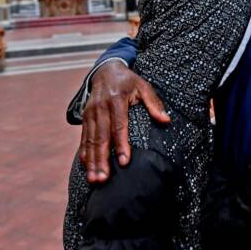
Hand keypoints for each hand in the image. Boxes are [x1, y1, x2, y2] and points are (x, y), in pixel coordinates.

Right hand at [80, 60, 169, 182]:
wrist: (105, 70)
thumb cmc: (128, 81)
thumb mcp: (144, 86)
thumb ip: (154, 103)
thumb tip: (166, 120)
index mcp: (116, 100)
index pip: (118, 126)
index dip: (121, 144)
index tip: (124, 161)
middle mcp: (100, 107)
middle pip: (100, 137)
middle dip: (101, 159)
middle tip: (103, 179)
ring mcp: (90, 113)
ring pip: (90, 140)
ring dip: (92, 161)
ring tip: (95, 179)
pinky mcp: (85, 118)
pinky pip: (84, 138)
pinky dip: (85, 153)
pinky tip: (87, 167)